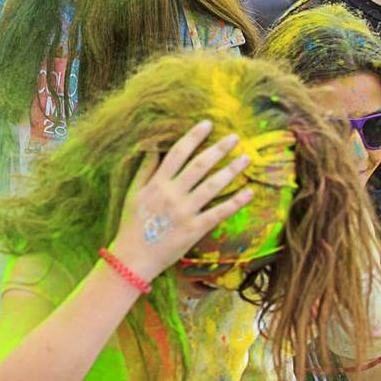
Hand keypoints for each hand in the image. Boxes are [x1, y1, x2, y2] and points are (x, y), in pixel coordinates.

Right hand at [107, 121, 253, 283]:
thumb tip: (153, 146)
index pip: (178, 153)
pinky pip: (219, 213)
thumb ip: (145, 169)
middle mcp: (172, 194)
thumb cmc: (131, 223)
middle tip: (235, 137)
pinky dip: (235, 202)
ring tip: (246, 158)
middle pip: (199, 166)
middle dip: (218, 149)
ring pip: (212, 186)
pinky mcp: (195, 229)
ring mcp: (185, 212)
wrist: (134, 256)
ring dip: (231, 170)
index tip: (207, 124)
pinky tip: (249, 192)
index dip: (193, 137)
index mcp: (157, 183)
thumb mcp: (133, 193)